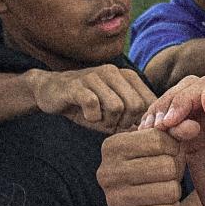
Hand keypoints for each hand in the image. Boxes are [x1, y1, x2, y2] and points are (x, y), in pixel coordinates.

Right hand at [29, 65, 155, 133]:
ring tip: (99, 120)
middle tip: (112, 124)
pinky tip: (86, 116)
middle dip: (126, 122)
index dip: (141, 121)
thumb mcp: (114, 111)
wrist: (52, 92)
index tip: (128, 127)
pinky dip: (91, 118)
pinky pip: (93, 105)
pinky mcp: (77, 85)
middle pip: (136, 105)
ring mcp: (95, 76)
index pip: (149, 102)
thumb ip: (134, 118)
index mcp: (127, 77)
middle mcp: (114, 72)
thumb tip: (152, 133)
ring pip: (117, 107)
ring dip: (108, 121)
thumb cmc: (87, 104)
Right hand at [98, 128, 186, 205]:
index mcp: (111, 147)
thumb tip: (194, 126)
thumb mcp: (162, 145)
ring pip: (170, 191)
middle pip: (166, 167)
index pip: (159, 140)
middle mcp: (106, 172)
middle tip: (166, 177)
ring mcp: (114, 200)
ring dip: (174, 191)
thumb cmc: (152, 167)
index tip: (167, 155)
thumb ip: (177, 130)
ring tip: (163, 190)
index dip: (173, 148)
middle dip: (175, 172)